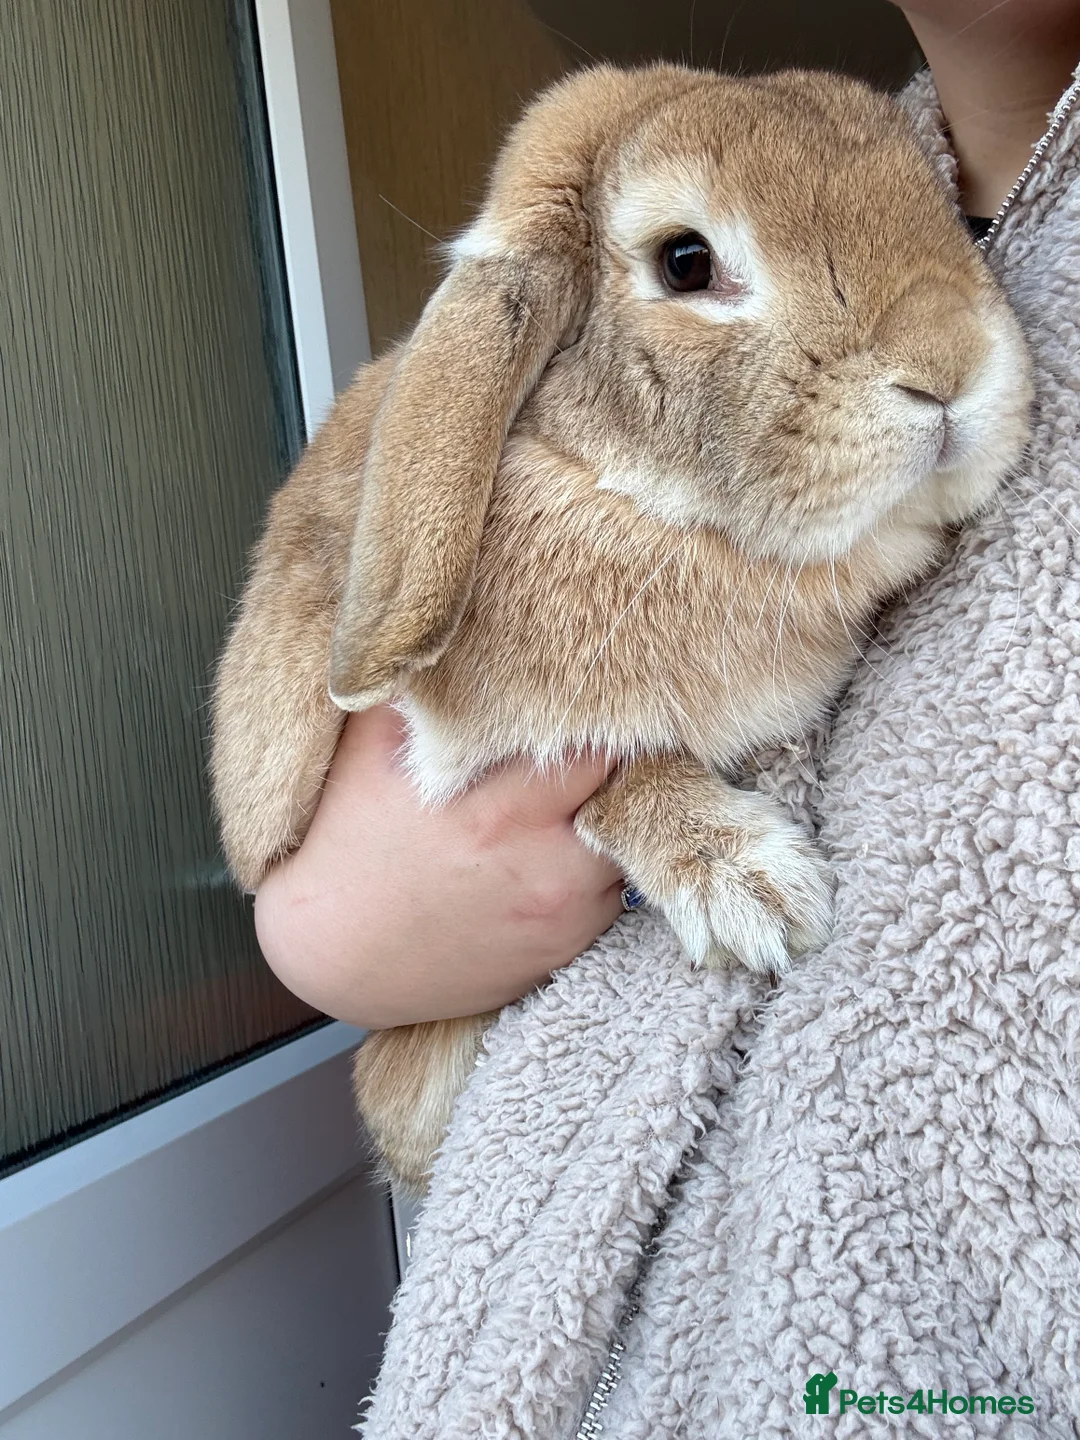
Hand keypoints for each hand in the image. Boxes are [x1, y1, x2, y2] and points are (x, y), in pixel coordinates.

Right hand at [254, 706, 622, 1028]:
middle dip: (623, 751)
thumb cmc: (346, 841)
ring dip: (615, 804)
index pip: (599, 740)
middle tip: (600, 727)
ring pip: (635, 833)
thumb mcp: (366, 751)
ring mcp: (565, 911)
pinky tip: (554, 844)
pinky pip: (617, 884)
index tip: (597, 683)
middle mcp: (544, 862)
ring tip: (572, 788)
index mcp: (496, 807)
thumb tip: (461, 619)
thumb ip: (422, 688)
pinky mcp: (573, 943)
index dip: (603, 706)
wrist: (335, 956)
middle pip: (638, 784)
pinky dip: (599, 858)